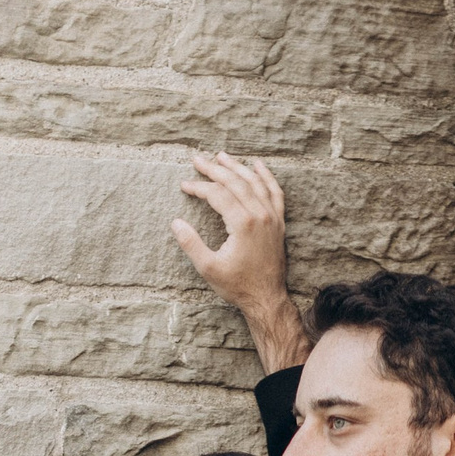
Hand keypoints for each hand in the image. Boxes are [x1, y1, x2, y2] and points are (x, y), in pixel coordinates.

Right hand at [172, 154, 311, 374]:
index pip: (217, 194)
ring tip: (222, 156)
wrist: (266, 298)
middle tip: (197, 160)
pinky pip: (274, 192)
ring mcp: (272, 217)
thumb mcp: (208, 268)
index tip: (184, 186)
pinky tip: (257, 166)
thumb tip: (176, 223)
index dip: (199, 187)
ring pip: (254, 182)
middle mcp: (259, 215)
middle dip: (214, 169)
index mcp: (242, 223)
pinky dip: (266, 177)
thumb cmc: (238, 286)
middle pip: (235, 182)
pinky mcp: (278, 222)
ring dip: (237, 167)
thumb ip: (191, 243)